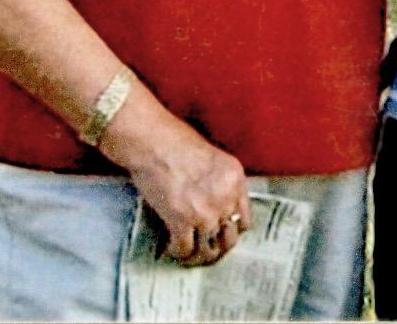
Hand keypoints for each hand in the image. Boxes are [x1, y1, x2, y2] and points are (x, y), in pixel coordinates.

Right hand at [111, 111, 250, 267]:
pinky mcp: (181, 222)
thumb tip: (217, 207)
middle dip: (217, 246)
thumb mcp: (212, 157)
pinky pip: (185, 250)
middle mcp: (225, 198)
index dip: (231, 229)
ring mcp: (205, 213)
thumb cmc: (176, 141)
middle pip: (229, 239)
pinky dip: (179, 252)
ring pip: (208, 251)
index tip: (221, 232)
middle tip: (205, 247)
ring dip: (199, 255)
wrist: (152, 140)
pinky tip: (172, 247)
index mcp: (235, 178)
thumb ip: (221, 183)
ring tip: (190, 253)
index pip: (244, 219)